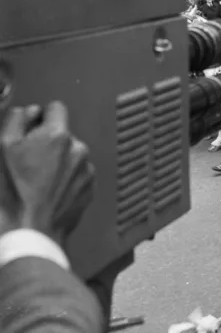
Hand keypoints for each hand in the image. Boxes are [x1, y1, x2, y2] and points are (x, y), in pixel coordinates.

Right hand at [0, 102, 93, 244]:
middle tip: (27, 163)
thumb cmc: (10, 193)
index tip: (32, 128)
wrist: (27, 233)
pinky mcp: (89, 189)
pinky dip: (65, 180)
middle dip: (47, 143)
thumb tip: (30, 112)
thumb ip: (17, 120)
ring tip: (36, 182)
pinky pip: (77, 175)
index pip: (56, 108)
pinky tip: (47, 193)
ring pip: (70, 156)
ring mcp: (86, 170)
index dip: (41, 117)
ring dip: (57, 162)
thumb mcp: (1, 147)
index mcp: (58, 135)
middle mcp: (78, 149)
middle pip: (62, 135)